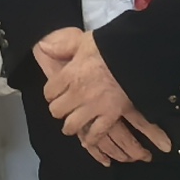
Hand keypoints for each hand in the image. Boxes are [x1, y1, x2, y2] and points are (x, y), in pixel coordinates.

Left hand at [34, 28, 169, 159]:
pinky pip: (96, 134)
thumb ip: (62, 46)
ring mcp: (94, 107)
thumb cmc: (109, 47)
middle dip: (59, 109)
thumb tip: (42, 46)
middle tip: (65, 106)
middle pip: (56, 111)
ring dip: (70, 126)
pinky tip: (88, 139)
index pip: (49, 92)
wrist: (136, 57)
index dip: (51, 93)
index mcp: (69, 75)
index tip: (56, 92)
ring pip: (71, 126)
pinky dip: (91, 138)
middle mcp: (78, 94)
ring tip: (73, 124)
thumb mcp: (83, 41)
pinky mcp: (110, 115)